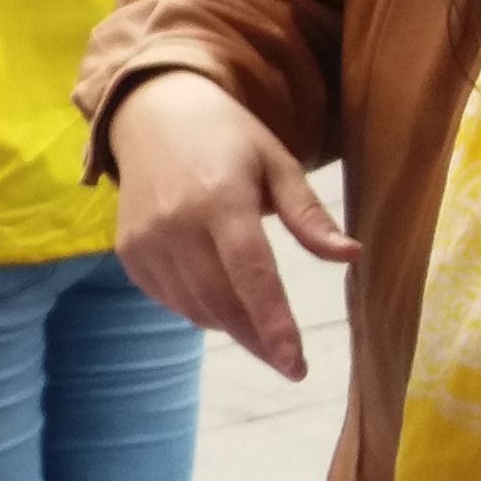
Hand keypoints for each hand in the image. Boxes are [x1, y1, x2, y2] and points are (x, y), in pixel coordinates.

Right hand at [89, 70, 352, 379]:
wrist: (153, 115)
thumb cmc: (228, 139)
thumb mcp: (277, 163)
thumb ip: (309, 215)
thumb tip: (351, 254)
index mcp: (221, 198)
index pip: (251, 273)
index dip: (274, 324)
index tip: (294, 365)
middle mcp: (177, 224)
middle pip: (223, 302)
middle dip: (258, 339)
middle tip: (288, 360)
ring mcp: (146, 241)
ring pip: (196, 309)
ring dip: (232, 324)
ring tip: (256, 320)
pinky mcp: (129, 254)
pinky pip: (172, 301)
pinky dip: (200, 308)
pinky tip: (217, 292)